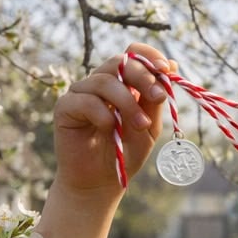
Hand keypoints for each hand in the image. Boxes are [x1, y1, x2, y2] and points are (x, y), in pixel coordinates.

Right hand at [53, 43, 173, 196]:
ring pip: (103, 81)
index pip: (132, 54)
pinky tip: (109, 129)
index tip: (165, 69)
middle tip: (158, 97)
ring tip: (140, 125)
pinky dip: (102, 114)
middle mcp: (100, 83)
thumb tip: (172, 64)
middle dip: (143, 77)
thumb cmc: (125, 153)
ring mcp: (81, 94)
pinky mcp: (65, 108)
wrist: (101, 182)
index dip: (148, 56)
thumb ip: (156, 98)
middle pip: (119, 63)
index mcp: (123, 83)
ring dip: (127, 102)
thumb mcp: (149, 125)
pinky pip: (84, 101)